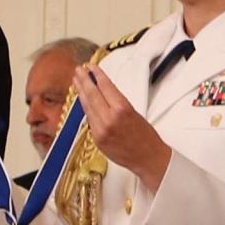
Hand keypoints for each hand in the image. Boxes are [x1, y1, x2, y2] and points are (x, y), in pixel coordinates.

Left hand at [70, 64, 170, 191]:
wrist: (148, 158)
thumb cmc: (145, 135)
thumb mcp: (134, 112)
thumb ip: (116, 102)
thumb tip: (102, 90)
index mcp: (122, 109)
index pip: (105, 87)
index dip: (96, 75)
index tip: (91, 66)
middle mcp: (109, 119)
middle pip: (92, 95)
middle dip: (84, 81)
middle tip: (78, 70)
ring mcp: (100, 130)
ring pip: (87, 107)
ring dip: (81, 93)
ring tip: (76, 82)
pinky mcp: (96, 139)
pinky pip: (89, 119)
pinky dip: (86, 108)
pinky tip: (83, 100)